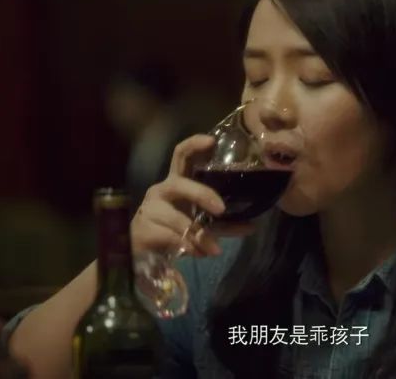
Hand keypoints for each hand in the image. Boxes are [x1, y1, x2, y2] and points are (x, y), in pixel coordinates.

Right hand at [131, 135, 256, 256]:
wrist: (144, 253)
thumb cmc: (174, 229)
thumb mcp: (202, 224)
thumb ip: (224, 224)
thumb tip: (252, 226)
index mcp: (177, 182)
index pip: (181, 155)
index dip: (194, 144)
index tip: (212, 141)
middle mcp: (162, 190)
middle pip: (180, 183)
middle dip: (202, 194)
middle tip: (221, 209)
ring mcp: (150, 209)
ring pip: (178, 218)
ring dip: (199, 235)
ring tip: (214, 249)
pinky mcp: (143, 228)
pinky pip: (170, 237)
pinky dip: (188, 247)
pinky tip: (198, 254)